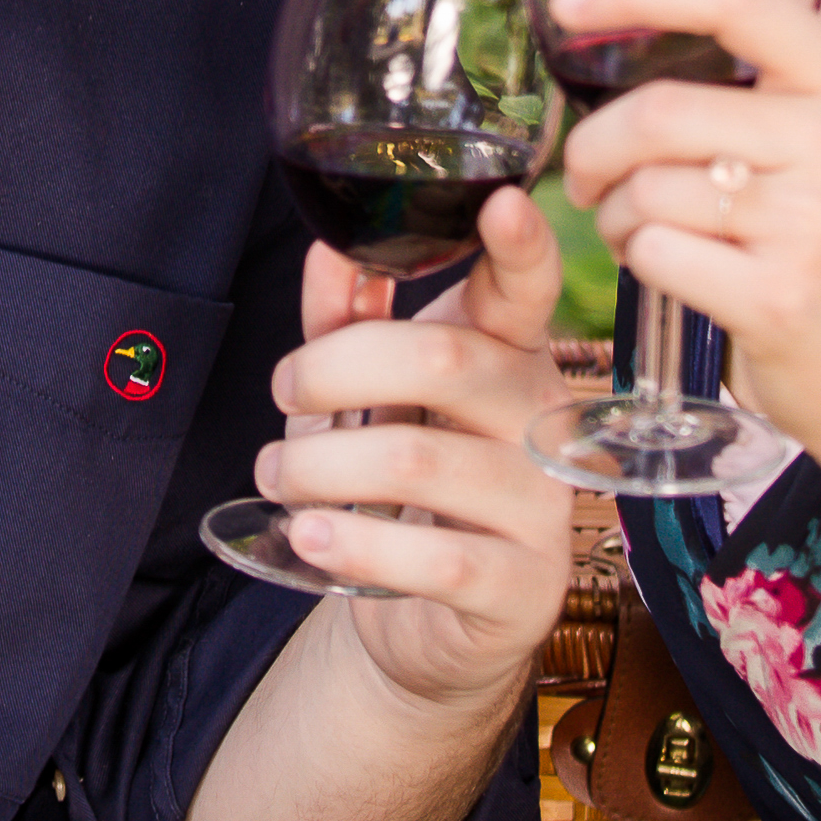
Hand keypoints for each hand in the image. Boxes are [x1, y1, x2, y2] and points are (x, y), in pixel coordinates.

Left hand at [251, 185, 573, 708]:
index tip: (501, 200)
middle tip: (286, 392)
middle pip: (442, 359)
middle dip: (334, 369)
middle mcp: (541, 423)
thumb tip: (329, 247)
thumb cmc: (397, 488)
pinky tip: (310, 538)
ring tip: (279, 473)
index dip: (523, 246)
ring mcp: (541, 508)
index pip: (526, 292)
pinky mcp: (522, 588)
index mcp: (509, 356)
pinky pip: (436, 559)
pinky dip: (353, 546)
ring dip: (319, 464)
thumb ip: (349, 323)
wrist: (426, 620)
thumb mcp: (366, 398)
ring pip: (419, 459)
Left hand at [543, 0, 820, 488]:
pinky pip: (653, 253)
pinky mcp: (781, 297)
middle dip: (595, 147)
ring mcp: (814, 222)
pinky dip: (637, 262)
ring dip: (613, 213)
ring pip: (644, 189)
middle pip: (657, 112)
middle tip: (589, 173)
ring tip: (643, 227)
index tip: (568, 5)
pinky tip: (670, 270)